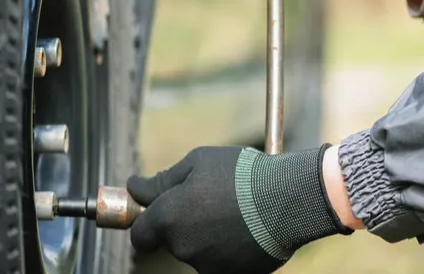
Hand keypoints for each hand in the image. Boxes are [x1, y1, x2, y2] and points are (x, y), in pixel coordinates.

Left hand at [127, 144, 352, 273]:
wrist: (289, 198)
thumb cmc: (241, 174)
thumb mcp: (198, 161)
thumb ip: (162, 180)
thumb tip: (134, 188)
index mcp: (169, 218)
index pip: (140, 234)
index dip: (146, 221)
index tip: (157, 209)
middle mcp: (183, 247)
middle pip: (172, 239)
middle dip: (184, 221)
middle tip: (212, 198)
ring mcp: (208, 266)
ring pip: (199, 249)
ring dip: (209, 233)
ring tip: (237, 210)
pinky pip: (222, 260)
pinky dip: (229, 246)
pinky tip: (247, 227)